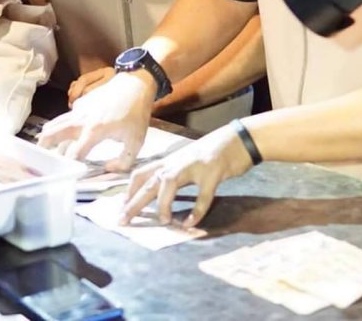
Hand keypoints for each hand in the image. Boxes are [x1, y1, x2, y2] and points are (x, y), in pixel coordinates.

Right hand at [37, 72, 154, 171]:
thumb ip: (124, 161)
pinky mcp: (80, 103)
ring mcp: (78, 110)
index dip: (69, 166)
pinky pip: (65, 117)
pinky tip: (62, 135)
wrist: (135, 84)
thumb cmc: (136, 114)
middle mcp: (81, 120)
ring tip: (42, 150)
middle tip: (39, 161)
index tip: (67, 176)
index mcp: (94, 131)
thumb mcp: (136, 141)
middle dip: (45, 148)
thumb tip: (108, 169)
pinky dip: (60, 127)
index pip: (74, 153)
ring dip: (47, 137)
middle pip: (53, 134)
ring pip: (55, 124)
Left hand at [119, 124, 253, 227]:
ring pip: (169, 183)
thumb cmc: (213, 151)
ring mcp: (195, 166)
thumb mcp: (187, 160)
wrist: (239, 138)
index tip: (122, 206)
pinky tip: (190, 223)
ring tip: (163, 221)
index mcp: (170, 160)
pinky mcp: (213, 173)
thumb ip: (174, 172)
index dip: (129, 190)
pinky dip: (196, 212)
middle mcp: (178, 161)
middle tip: (123, 220)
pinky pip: (202, 196)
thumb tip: (160, 190)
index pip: (141, 173)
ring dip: (163, 204)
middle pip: (149, 181)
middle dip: (134, 202)